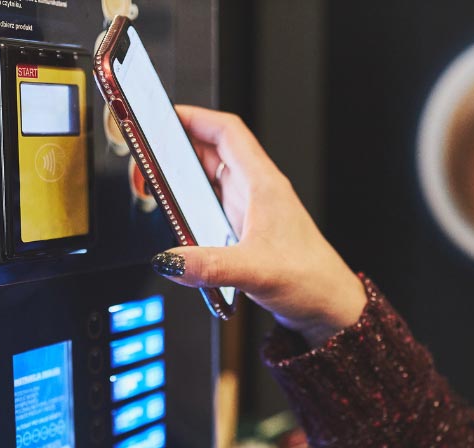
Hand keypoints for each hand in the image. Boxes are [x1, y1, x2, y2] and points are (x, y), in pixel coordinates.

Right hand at [157, 106, 366, 346]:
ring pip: (211, 176)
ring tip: (152, 183)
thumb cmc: (309, 280)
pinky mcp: (247, 229)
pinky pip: (213, 202)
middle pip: (212, 150)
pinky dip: (191, 201)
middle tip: (144, 160)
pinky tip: (176, 216)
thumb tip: (169, 260)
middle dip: (175, 147)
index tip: (160, 116)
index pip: (227, 131)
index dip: (193, 116)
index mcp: (263, 184)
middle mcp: (257, 191)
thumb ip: (208, 265)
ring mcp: (251, 209)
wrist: (329, 305)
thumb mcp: (254, 270)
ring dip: (181, 174)